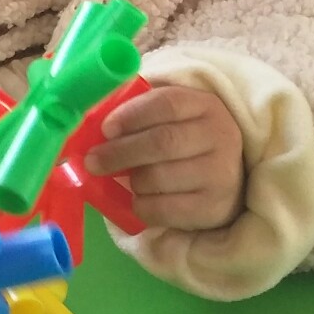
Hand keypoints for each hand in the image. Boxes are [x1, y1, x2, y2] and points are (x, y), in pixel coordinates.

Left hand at [81, 83, 246, 230]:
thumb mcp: (168, 116)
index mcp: (205, 106)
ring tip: (125, 179)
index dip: (131, 115)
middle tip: (92, 161)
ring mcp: (221, 174)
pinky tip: (138, 199)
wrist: (222, 178)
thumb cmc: (181, 139)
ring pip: (159, 177)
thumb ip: (136, 110)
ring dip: (132, 181)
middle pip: (162, 142)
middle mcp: (220, 137)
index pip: (167, 104)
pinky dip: (141, 206)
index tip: (105, 129)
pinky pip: (163, 210)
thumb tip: (90, 117)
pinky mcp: (213, 207)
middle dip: (120, 152)